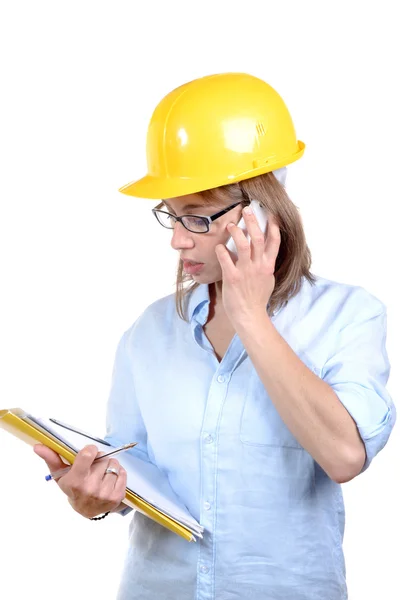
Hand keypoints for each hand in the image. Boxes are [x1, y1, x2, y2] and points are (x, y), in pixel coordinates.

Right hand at [34, 444, 126, 517]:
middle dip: (99, 459)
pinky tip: (109, 479)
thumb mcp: (60, 474)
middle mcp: (90, 489)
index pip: (87, 455)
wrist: (86, 510)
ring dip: (109, 465)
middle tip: (94, 467)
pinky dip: (119, 473)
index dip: (90, 450)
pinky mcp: (117, 497)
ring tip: (101, 473)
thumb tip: (37, 446)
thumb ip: (50, 458)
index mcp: (75, 482)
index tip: (89, 452)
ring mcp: (104, 494)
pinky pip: (123, 473)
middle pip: (103, 458)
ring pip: (114, 464)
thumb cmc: (71, 488)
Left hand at [215, 206, 280, 327]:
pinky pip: (225, 259)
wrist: (249, 315)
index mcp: (268, 265)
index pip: (274, 242)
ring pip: (243, 245)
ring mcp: (245, 271)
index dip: (273, 226)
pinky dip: (221, 250)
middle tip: (246, 210)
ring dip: (236, 232)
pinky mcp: (232, 277)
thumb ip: (265, 265)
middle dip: (252, 221)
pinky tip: (218, 247)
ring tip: (231, 225)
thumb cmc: (257, 299)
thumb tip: (262, 254)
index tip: (270, 213)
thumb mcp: (267, 279)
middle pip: (258, 238)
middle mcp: (258, 266)